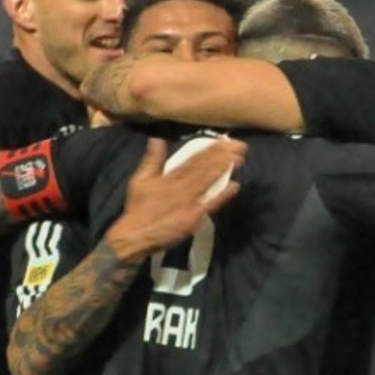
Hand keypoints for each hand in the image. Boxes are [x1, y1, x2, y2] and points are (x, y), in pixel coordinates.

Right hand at [105, 137, 245, 260]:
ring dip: (224, 170)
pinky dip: (222, 196)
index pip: (193, 159)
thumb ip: (152, 159)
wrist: (134, 236)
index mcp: (169, 177)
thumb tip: (157, 138)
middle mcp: (181, 187)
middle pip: (204, 168)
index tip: (223, 140)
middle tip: (240, 146)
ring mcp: (188, 203)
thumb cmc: (137, 208)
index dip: (210, 149)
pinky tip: (235, 186)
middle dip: (222, 156)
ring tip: (239, 159)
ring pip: (208, 182)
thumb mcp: (140, 179)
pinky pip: (210, 205)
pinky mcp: (193, 219)